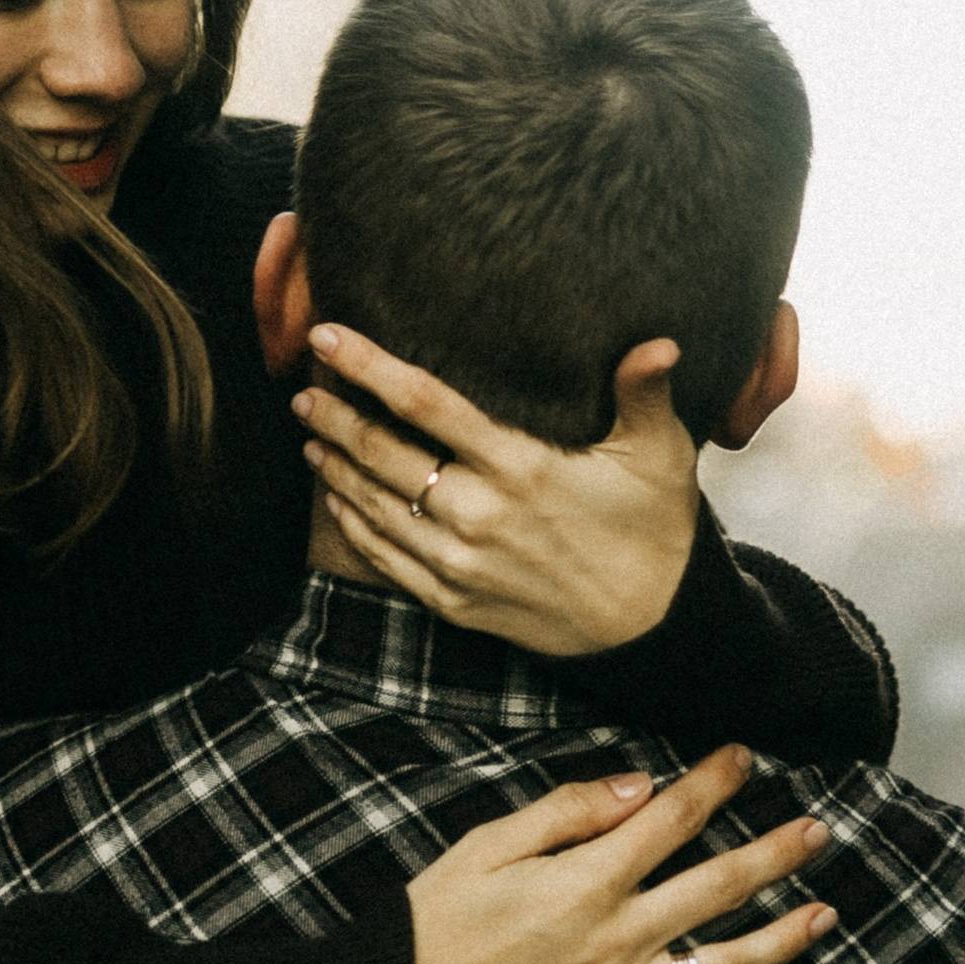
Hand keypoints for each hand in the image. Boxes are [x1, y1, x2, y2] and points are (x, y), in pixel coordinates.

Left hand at [295, 329, 697, 659]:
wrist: (649, 627)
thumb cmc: (654, 529)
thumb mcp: (660, 456)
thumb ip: (645, 394)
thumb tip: (658, 343)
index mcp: (521, 467)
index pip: (426, 403)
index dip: (369, 366)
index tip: (328, 336)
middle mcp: (480, 514)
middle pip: (382, 452)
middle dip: (335, 415)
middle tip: (304, 388)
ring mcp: (461, 563)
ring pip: (375, 505)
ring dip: (334, 467)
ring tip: (310, 434)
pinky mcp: (454, 601)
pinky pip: (385, 558)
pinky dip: (354, 525)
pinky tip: (335, 499)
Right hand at [407, 743, 835, 963]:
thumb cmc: (430, 922)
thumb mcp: (486, 844)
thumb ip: (569, 810)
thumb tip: (643, 786)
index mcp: (587, 881)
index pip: (673, 819)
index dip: (715, 783)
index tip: (746, 757)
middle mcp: (618, 940)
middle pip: (719, 887)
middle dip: (776, 852)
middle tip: (819, 830)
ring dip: (783, 940)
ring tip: (826, 915)